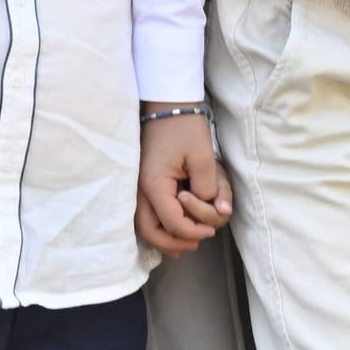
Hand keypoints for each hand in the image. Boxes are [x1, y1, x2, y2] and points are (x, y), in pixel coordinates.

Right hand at [135, 109, 232, 254]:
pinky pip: (147, 212)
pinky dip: (160, 225)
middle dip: (174, 242)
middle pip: (150, 231)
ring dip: (165, 236)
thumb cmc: (185, 128)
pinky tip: (176, 227)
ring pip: (145, 224)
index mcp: (154, 184)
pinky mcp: (143, 182)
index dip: (193, 231)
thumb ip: (207, 188)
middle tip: (196, 243)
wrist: (167, 106)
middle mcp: (141, 189)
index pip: (172, 222)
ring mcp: (138, 186)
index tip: (211, 230)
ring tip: (187, 241)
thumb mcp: (203, 158)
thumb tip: (211, 209)